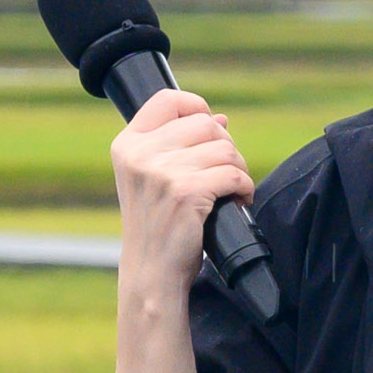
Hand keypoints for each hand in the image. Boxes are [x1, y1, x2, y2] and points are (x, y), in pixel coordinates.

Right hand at [111, 88, 252, 299]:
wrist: (152, 272)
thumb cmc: (156, 226)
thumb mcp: (153, 180)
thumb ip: (178, 146)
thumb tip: (220, 119)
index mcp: (127, 145)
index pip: (167, 100)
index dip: (196, 107)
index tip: (211, 127)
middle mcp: (140, 155)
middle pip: (205, 124)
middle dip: (226, 147)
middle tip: (225, 172)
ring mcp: (162, 173)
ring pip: (224, 149)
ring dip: (239, 169)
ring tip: (231, 190)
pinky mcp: (186, 193)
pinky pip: (233, 174)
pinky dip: (244, 187)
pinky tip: (237, 201)